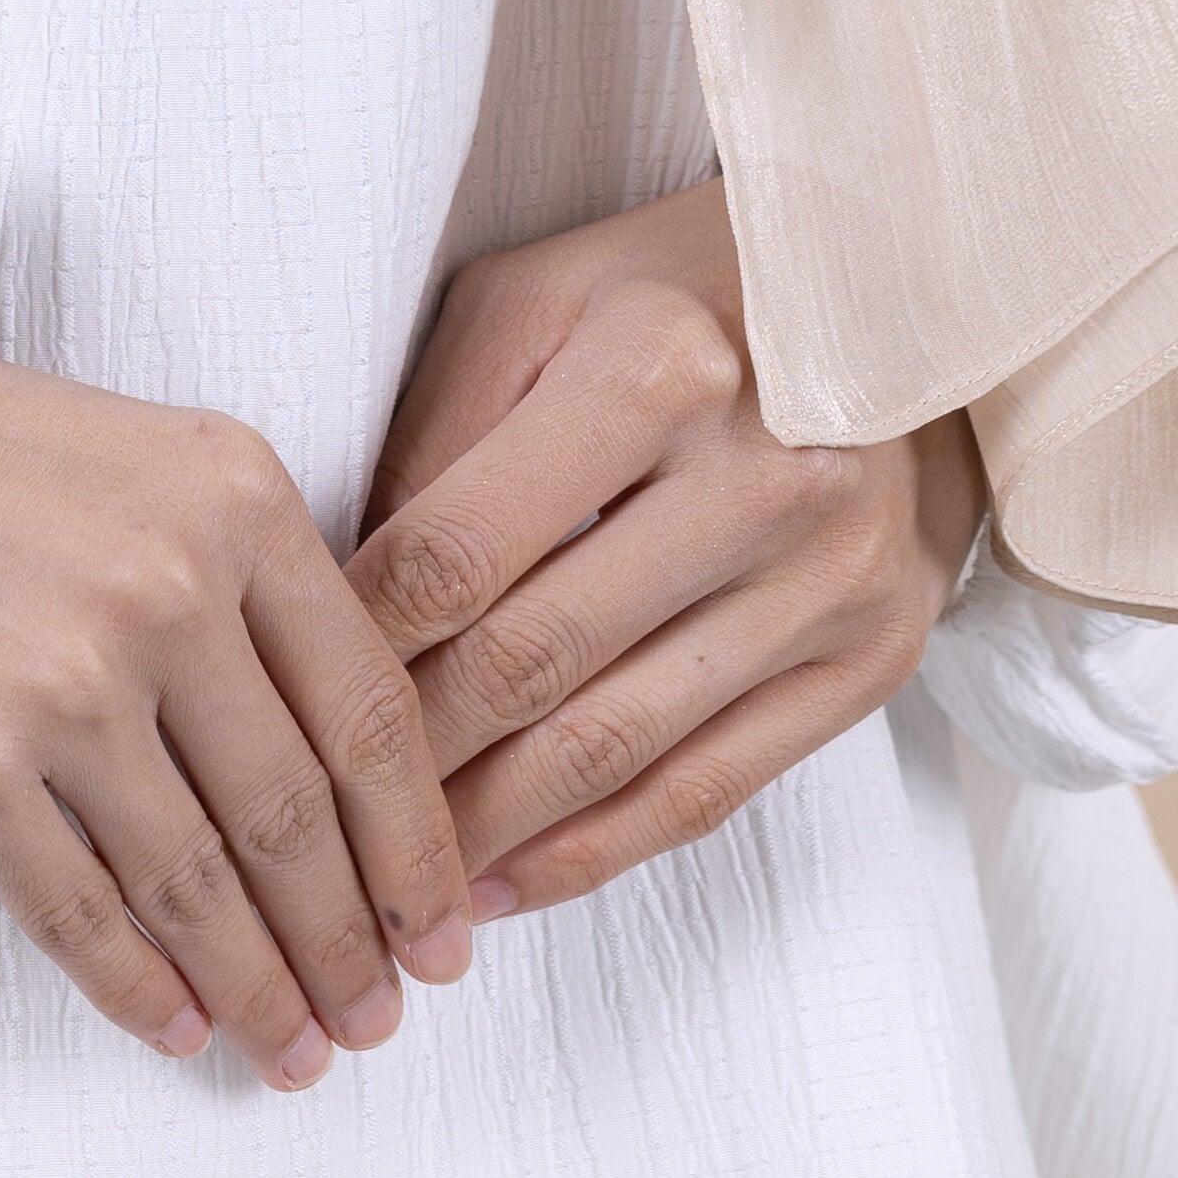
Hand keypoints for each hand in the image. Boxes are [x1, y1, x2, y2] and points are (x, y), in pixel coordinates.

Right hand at [0, 331, 476, 1087]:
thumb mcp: (131, 457)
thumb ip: (235, 575)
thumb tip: (322, 763)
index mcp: (231, 495)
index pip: (371, 707)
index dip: (419, 844)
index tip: (445, 931)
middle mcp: (168, 585)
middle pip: (299, 813)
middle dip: (351, 941)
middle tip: (376, 1019)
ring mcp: (65, 682)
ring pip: (203, 883)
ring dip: (262, 988)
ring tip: (293, 1051)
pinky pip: (82, 915)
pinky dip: (142, 990)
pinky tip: (179, 1027)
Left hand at [344, 180, 983, 916]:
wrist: (890, 307)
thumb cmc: (669, 298)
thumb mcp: (533, 302)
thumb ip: (436, 431)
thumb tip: (351, 594)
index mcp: (654, 366)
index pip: (462, 548)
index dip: (359, 639)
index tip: (288, 694)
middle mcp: (758, 474)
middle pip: (534, 662)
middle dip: (409, 757)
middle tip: (320, 813)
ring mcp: (829, 576)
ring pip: (617, 751)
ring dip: (488, 831)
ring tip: (398, 875)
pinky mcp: (875, 655)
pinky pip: (711, 790)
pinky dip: (596, 852)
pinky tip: (509, 879)